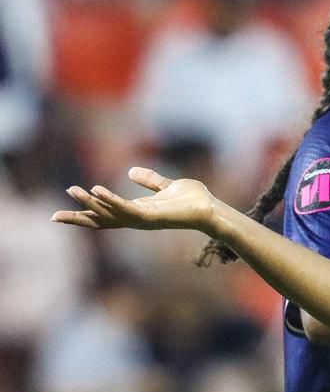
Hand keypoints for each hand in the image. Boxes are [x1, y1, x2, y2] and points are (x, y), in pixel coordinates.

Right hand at [53, 167, 217, 233]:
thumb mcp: (167, 186)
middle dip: (79, 218)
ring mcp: (144, 219)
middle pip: (102, 220)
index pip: (106, 214)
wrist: (212, 209)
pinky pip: (127, 209)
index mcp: (137, 210)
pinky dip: (112, 200)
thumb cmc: (194, 200)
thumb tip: (131, 171)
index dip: (86, 212)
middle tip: (54, 216)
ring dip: (92, 203)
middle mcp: (137, 218)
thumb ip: (150, 180)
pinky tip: (98, 190)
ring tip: (73, 190)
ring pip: (110, 213)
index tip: (61, 213)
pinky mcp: (153, 217)